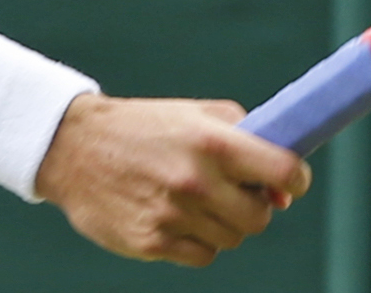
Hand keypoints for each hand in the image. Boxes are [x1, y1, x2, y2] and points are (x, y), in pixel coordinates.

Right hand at [33, 93, 310, 265]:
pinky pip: (202, 256)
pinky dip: (197, 241)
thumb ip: (248, 139)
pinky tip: (175, 217)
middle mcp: (196, 180)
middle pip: (259, 217)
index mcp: (212, 142)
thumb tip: (285, 192)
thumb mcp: (197, 115)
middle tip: (232, 190)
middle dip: (253, 205)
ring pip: (232, 238)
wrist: (73, 147)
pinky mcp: (151, 242)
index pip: (283, 170)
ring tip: (194, 199)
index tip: (292, 182)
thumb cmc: (146, 127)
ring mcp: (173, 215)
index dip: (297, 179)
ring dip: (223, 223)